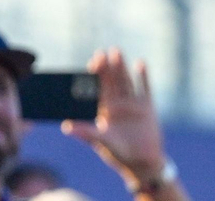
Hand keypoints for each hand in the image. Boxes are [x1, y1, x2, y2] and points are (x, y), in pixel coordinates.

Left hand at [62, 48, 168, 188]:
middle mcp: (118, 104)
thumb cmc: (119, 153)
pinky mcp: (148, 106)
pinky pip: (145, 88)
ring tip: (117, 52)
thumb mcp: (101, 141)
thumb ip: (86, 132)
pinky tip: (140, 64)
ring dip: (122, 67)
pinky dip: (143, 77)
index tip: (92, 62)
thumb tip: (67, 126)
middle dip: (107, 68)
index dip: (95, 76)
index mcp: (105, 111)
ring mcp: (133, 104)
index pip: (99, 89)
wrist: (142, 162)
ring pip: (127, 81)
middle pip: (112, 81)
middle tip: (102, 52)